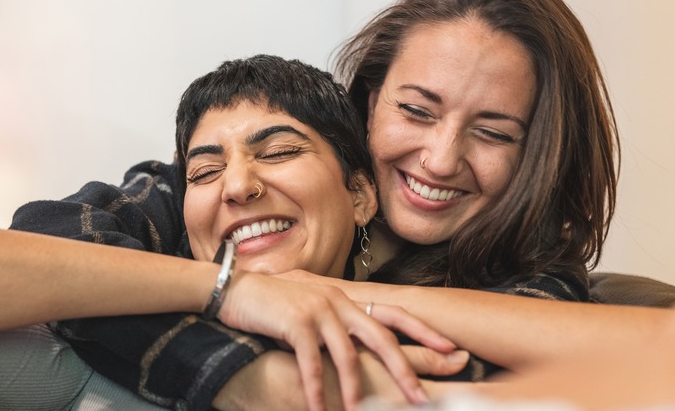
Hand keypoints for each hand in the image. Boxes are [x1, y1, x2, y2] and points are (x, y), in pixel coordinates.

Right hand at [218, 270, 456, 410]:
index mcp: (348, 299)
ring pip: (348, 354)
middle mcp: (339, 301)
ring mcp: (318, 310)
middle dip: (404, 370)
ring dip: (356, 389)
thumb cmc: (277, 305)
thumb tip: (360, 348)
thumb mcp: (314, 310)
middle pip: (382, 337)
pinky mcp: (295, 322)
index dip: (424, 331)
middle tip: (421, 397)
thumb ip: (339, 324)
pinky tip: (320, 409)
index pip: (394, 314)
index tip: (450, 350)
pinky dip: (317, 389)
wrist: (238, 290)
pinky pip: (312, 362)